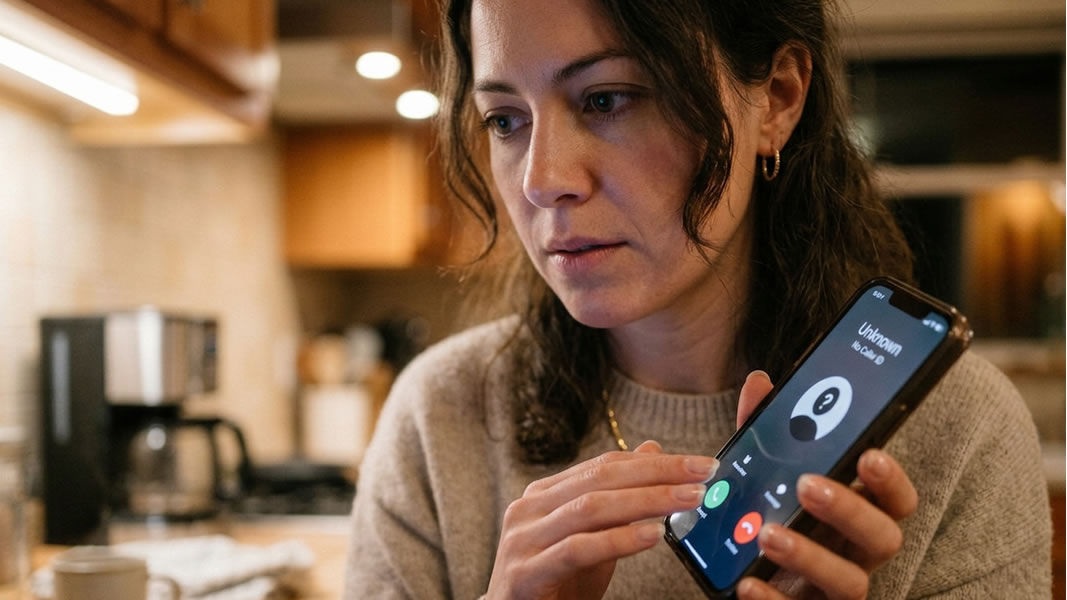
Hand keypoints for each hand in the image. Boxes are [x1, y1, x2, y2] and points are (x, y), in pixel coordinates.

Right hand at [485, 441, 718, 599]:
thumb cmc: (556, 584)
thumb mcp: (594, 538)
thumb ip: (618, 498)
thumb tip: (651, 450)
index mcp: (543, 494)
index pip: (604, 465)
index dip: (654, 462)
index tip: (698, 463)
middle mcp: (528, 509)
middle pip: (601, 479)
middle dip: (657, 474)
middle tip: (701, 474)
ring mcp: (523, 539)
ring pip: (591, 508)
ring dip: (647, 501)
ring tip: (687, 500)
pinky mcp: (524, 573)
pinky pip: (578, 550)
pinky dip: (618, 540)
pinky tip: (651, 536)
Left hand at [733, 371, 918, 599]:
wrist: (752, 581)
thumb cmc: (774, 520)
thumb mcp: (764, 476)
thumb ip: (764, 434)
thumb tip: (758, 383)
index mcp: (857, 515)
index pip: (895, 500)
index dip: (890, 479)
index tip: (868, 455)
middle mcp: (858, 554)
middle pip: (882, 537)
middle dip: (848, 509)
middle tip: (806, 485)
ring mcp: (837, 589)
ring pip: (850, 582)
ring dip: (810, 555)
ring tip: (767, 533)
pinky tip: (747, 582)